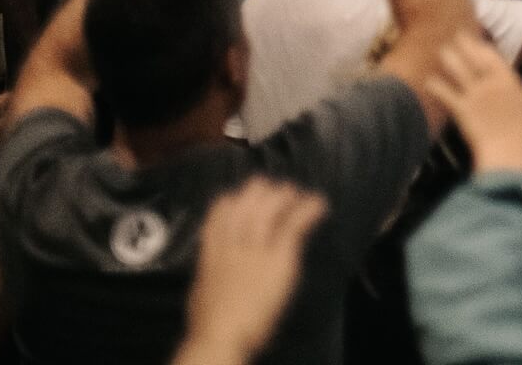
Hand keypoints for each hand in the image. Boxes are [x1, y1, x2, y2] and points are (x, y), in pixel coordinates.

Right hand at [181, 179, 326, 364]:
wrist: (222, 333)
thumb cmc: (210, 322)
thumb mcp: (202, 292)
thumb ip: (210, 274)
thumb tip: (212, 272)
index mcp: (212, 254)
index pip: (217, 216)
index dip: (229, 202)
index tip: (238, 196)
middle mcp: (233, 244)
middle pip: (246, 206)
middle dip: (260, 192)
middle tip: (275, 187)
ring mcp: (255, 249)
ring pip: (269, 211)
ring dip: (284, 197)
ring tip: (296, 192)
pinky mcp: (278, 257)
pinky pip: (294, 227)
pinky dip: (307, 211)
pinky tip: (318, 204)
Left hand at [426, 36, 521, 173]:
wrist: (507, 154)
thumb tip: (518, 87)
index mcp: (508, 80)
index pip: (493, 57)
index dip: (483, 46)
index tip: (476, 39)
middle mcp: (489, 82)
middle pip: (474, 58)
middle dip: (465, 44)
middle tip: (456, 34)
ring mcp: (474, 95)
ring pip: (458, 70)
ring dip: (449, 57)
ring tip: (443, 50)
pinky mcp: (461, 110)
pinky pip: (446, 94)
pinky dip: (437, 86)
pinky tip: (429, 81)